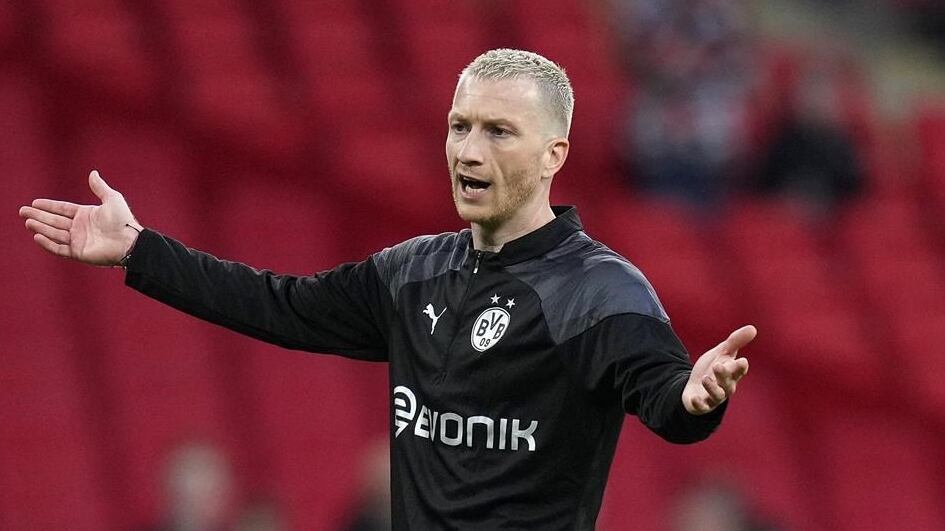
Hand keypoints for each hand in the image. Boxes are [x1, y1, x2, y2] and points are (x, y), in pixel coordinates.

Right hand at [19, 170, 141, 265]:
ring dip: (40, 227)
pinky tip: (37, 236)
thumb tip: (93, 173)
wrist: (129, 242)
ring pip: (54, 233)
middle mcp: (80, 227)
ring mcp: (78, 240)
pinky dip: (48, 243)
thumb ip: (100, 187)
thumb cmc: (123, 220)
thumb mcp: (112, 199)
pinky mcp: (78, 252)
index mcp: (86, 214)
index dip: (49, 206)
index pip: (63, 209)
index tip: (35, 203)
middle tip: (22, 211)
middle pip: (54, 221)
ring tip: (27, 221)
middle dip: (38, 216)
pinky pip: (59, 248)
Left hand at [682, 325, 754, 414]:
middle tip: (717, 366)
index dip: (740, 367)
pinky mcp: (702, 404)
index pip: (739, 371)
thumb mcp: (722, 353)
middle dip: (724, 375)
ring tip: (706, 379)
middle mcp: (725, 386)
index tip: (742, 361)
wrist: (696, 386)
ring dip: (712, 388)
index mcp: (731, 373)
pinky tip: (694, 399)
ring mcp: (713, 396)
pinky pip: (702, 407)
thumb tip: (753, 328)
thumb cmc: (713, 369)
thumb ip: (735, 341)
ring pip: (717, 395)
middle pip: (728, 382)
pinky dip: (699, 404)